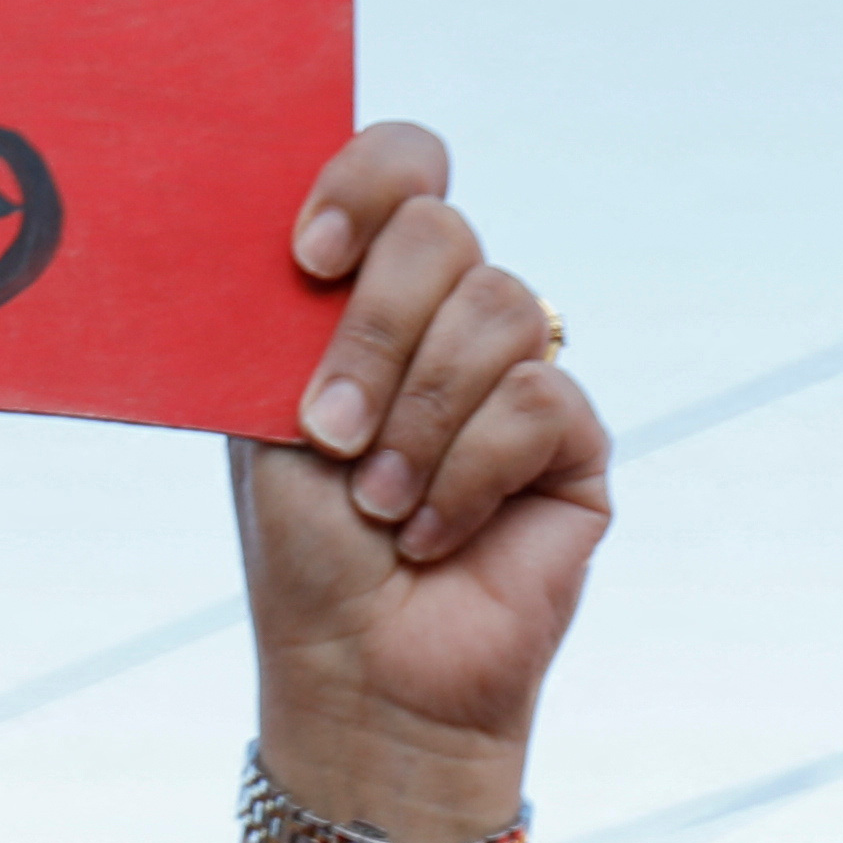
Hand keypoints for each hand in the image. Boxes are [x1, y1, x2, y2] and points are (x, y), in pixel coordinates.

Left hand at [233, 124, 609, 830]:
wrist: (363, 675)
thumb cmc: (306, 555)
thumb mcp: (267, 416)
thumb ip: (294, 314)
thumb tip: (306, 234)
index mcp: (374, 294)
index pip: (405, 167)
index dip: (366, 182)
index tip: (311, 259)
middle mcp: (451, 321)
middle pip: (443, 229)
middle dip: (376, 331)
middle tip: (330, 432)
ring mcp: (519, 376)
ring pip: (499, 309)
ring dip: (420, 417)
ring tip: (380, 504)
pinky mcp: (574, 445)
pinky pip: (538, 402)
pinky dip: (469, 472)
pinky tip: (435, 533)